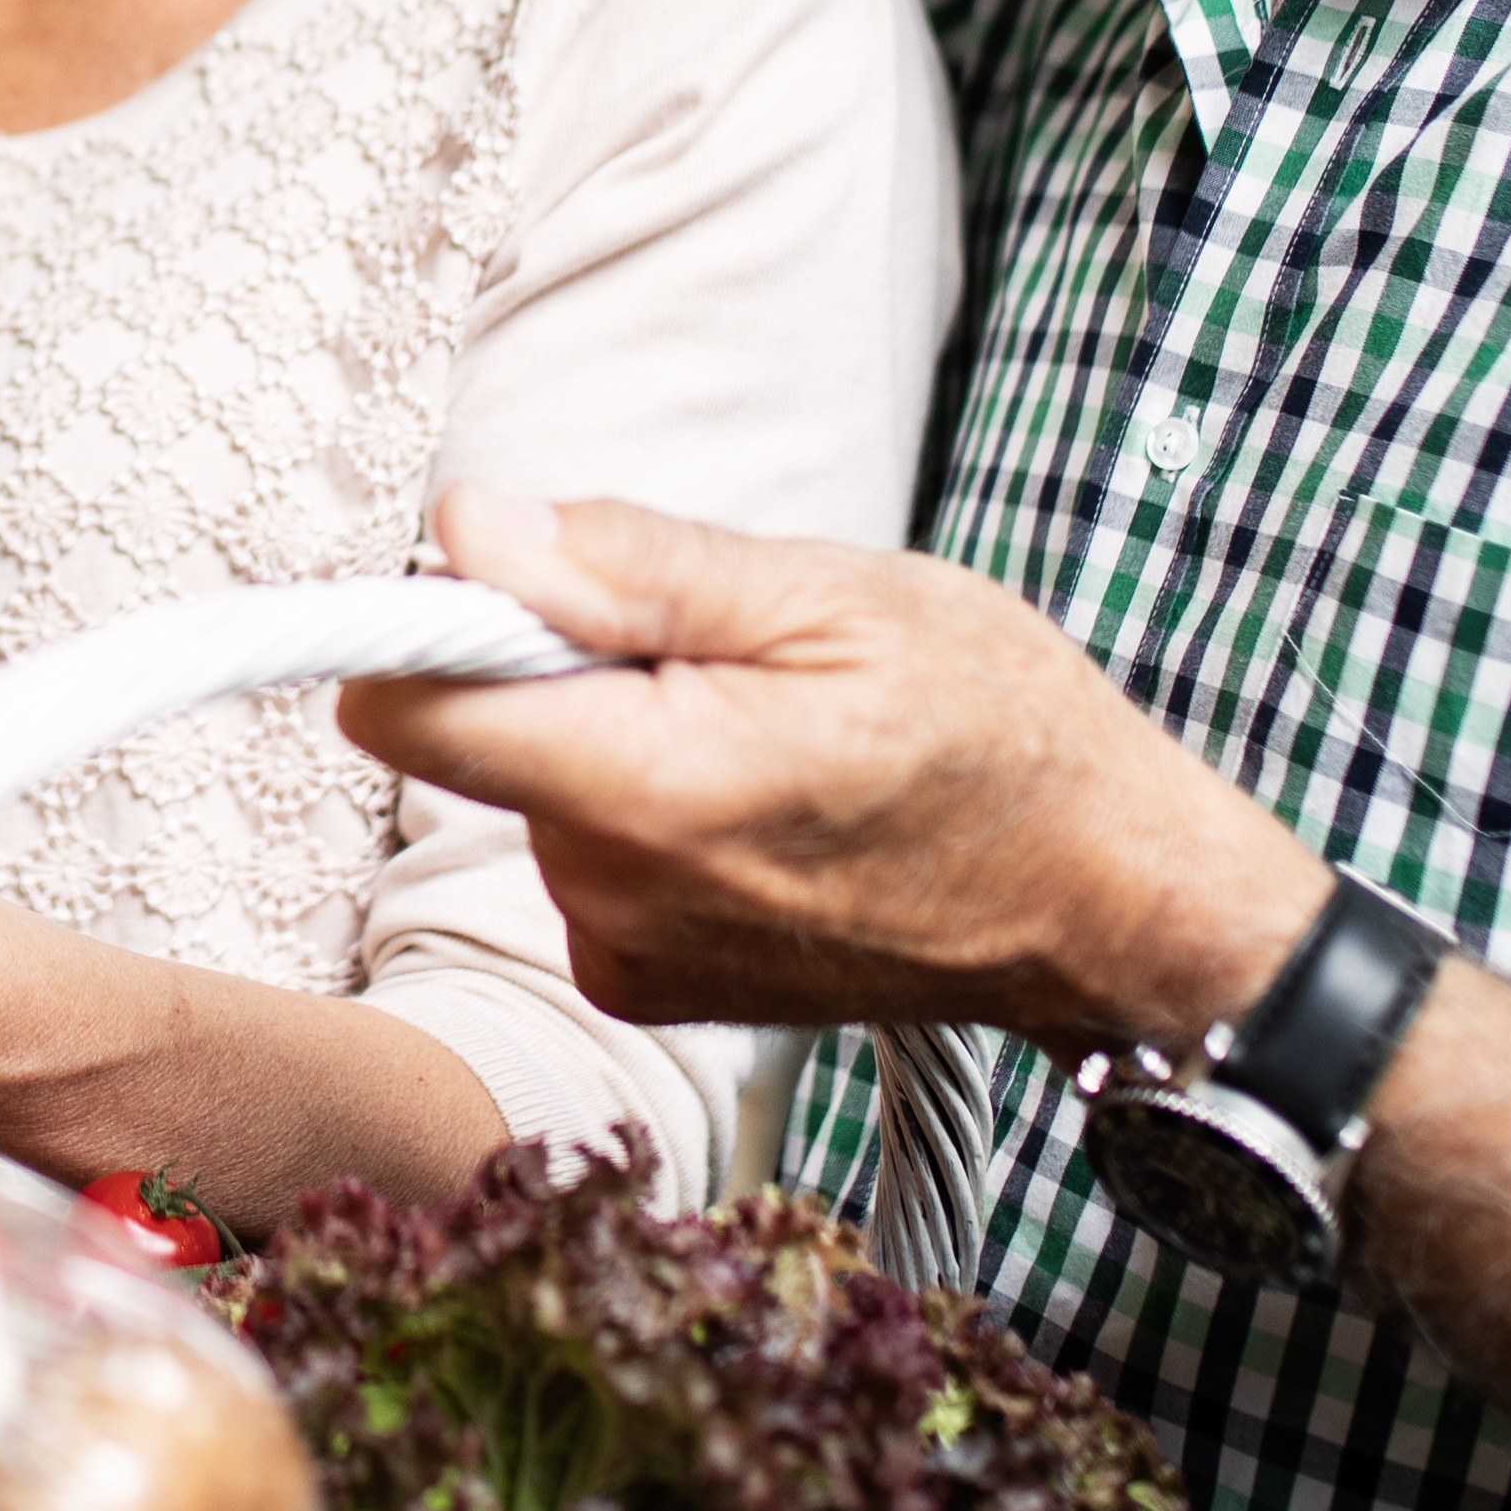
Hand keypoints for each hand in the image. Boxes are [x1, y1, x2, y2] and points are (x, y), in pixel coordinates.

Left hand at [335, 486, 1331, 1045]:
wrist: (1103, 903)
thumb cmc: (1001, 735)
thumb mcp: (834, 597)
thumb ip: (631, 567)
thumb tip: (464, 528)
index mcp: (649, 791)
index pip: (407, 707)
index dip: (432, 616)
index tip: (516, 574)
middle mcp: (612, 895)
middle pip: (476, 731)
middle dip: (569, 661)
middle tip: (730, 652)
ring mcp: (627, 953)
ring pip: (535, 782)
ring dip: (620, 730)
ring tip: (770, 726)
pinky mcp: (646, 982)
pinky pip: (585, 850)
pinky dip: (647, 806)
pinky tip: (763, 802)